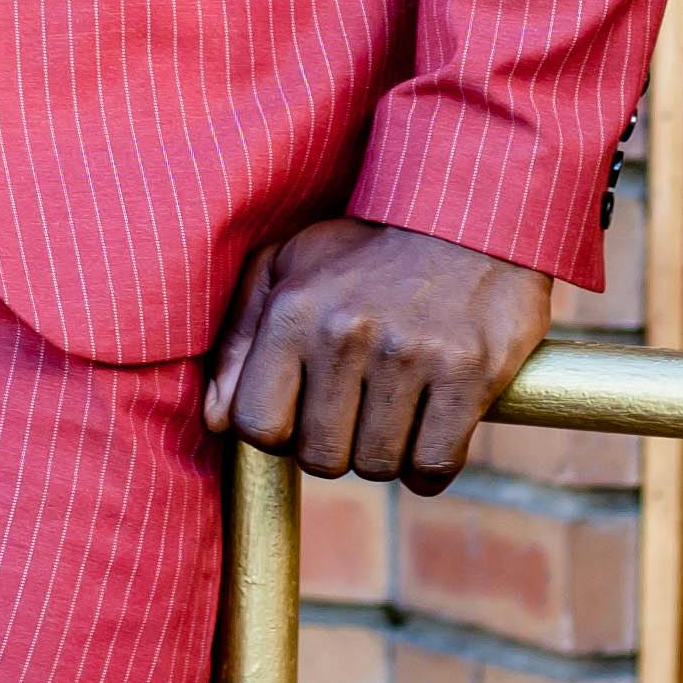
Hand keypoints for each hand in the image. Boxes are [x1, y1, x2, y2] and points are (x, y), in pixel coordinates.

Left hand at [203, 220, 552, 494]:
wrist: (467, 216)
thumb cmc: (366, 252)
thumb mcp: (287, 267)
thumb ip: (239, 341)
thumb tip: (214, 420)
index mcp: (294, 310)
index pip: (258, 426)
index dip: (280, 432)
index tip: (306, 409)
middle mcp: (346, 332)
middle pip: (320, 458)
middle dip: (338, 445)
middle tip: (359, 407)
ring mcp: (410, 355)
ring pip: (377, 466)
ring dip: (387, 453)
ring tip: (397, 407)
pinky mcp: (467, 373)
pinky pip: (433, 467)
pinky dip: (431, 466)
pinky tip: (433, 427)